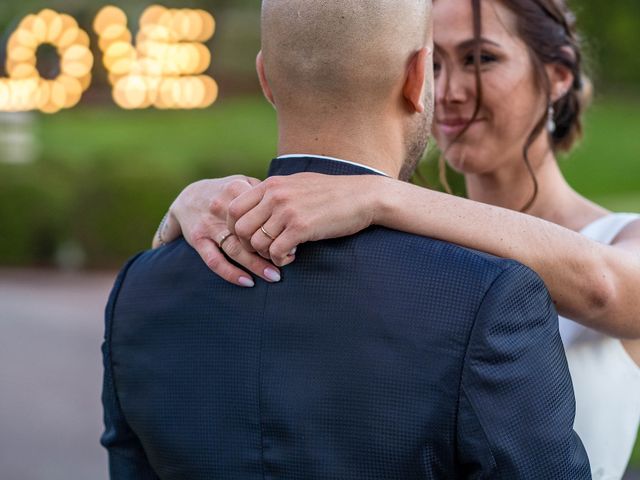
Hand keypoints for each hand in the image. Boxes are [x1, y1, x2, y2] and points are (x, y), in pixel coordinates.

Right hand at [154, 176, 281, 286]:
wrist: (188, 197)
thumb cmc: (225, 193)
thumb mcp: (242, 182)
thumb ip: (262, 193)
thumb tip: (287, 212)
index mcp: (235, 189)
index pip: (261, 211)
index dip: (278, 226)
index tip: (293, 237)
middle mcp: (221, 207)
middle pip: (249, 232)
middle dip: (270, 249)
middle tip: (289, 260)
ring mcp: (208, 225)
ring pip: (235, 249)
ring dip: (255, 265)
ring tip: (274, 276)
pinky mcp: (198, 240)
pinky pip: (215, 261)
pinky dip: (231, 273)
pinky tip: (248, 282)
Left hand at [228, 173, 380, 265]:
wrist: (363, 197)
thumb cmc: (332, 193)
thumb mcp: (298, 183)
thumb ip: (275, 192)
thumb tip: (258, 203)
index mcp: (271, 184)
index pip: (233, 208)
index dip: (236, 228)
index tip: (251, 237)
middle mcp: (275, 195)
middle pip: (240, 228)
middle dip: (248, 245)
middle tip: (264, 250)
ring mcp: (287, 211)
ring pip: (257, 243)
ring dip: (266, 255)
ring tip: (282, 253)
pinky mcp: (301, 227)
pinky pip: (276, 252)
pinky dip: (281, 260)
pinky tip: (292, 256)